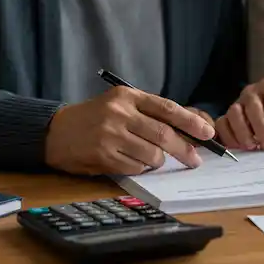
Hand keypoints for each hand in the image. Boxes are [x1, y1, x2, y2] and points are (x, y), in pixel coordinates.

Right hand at [45, 87, 214, 175]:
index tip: (208, 133)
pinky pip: (135, 167)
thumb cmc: (95, 118)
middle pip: (164, 134)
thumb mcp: (121, 106)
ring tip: (148, 157)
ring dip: (157, 161)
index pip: (167, 108)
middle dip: (185, 149)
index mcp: (128, 96)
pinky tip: (129, 161)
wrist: (55, 131)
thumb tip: (191, 129)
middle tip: (195, 159)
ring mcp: (110, 134)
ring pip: (152, 155)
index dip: (191, 122)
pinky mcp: (102, 155)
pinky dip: (139, 168)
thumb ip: (151, 114)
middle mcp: (119, 113)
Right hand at [215, 76, 263, 150]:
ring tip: (253, 146)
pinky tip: (240, 147)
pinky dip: (229, 137)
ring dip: (243, 132)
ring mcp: (237, 102)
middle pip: (253, 107)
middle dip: (262, 129)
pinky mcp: (226, 116)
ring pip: (234, 113)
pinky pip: (222, 124)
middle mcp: (252, 91)